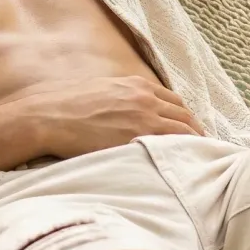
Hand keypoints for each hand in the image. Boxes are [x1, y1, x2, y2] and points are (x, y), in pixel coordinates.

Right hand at [19, 75, 204, 158]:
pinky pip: (172, 145)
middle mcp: (145, 97)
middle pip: (183, 114)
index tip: (187, 128)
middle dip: (195, 129)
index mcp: (135, 85)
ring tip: (201, 158)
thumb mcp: (97, 91)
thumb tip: (118, 112)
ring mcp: (143, 117)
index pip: (171, 100)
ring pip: (183, 130)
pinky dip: (184, 152)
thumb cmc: (62, 106)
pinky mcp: (137, 137)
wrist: (47, 116)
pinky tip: (188, 164)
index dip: (182, 116)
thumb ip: (117, 99)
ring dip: (194, 143)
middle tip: (202, 146)